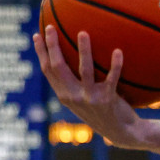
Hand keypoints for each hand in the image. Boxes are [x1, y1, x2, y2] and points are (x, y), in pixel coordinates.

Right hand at [34, 26, 142, 147]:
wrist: (122, 132)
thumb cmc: (103, 112)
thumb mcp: (83, 99)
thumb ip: (75, 84)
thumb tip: (72, 59)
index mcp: (64, 95)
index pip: (47, 71)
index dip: (41, 53)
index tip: (37, 35)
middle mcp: (73, 97)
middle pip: (58, 67)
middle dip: (52, 46)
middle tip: (51, 26)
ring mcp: (90, 98)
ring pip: (84, 70)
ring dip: (84, 50)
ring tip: (83, 32)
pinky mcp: (108, 99)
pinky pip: (112, 78)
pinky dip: (116, 64)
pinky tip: (118, 51)